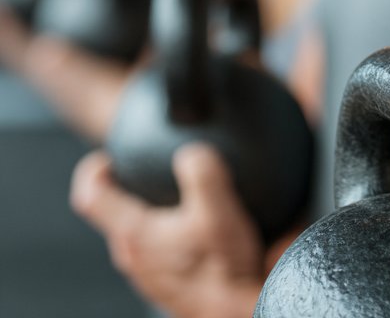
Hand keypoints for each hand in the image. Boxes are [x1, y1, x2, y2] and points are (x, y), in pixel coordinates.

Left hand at [71, 143, 265, 317]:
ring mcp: (145, 271)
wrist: (236, 313)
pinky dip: (163, 226)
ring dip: (146, 206)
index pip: (90, 194)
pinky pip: (152, 245)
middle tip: (148, 164)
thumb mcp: (218, 209)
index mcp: (135, 233)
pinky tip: (194, 224)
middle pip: (109, 210)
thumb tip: (191, 151)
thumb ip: (202, 172)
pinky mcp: (162, 280)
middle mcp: (131, 255)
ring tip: (175, 190)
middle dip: (125, 182)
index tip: (112, 153)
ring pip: (133, 229)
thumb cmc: (223, 270)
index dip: (93, 166)